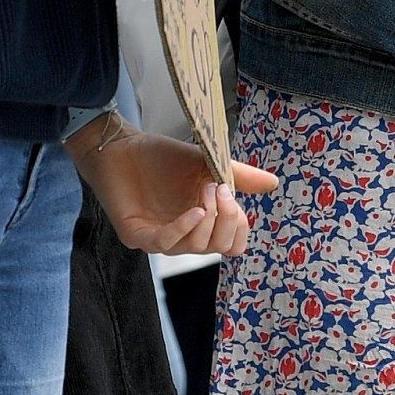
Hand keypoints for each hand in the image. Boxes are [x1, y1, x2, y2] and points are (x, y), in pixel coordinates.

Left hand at [73, 119, 275, 257]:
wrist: (121, 146)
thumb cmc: (162, 157)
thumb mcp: (207, 164)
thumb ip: (239, 176)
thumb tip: (273, 184)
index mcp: (204, 223)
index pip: (233, 244)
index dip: (239, 225)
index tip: (231, 193)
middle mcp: (185, 236)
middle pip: (220, 248)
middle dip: (227, 220)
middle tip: (219, 191)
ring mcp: (161, 239)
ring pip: (197, 247)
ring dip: (207, 219)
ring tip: (203, 191)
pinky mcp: (138, 236)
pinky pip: (168, 243)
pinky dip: (185, 227)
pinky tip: (194, 211)